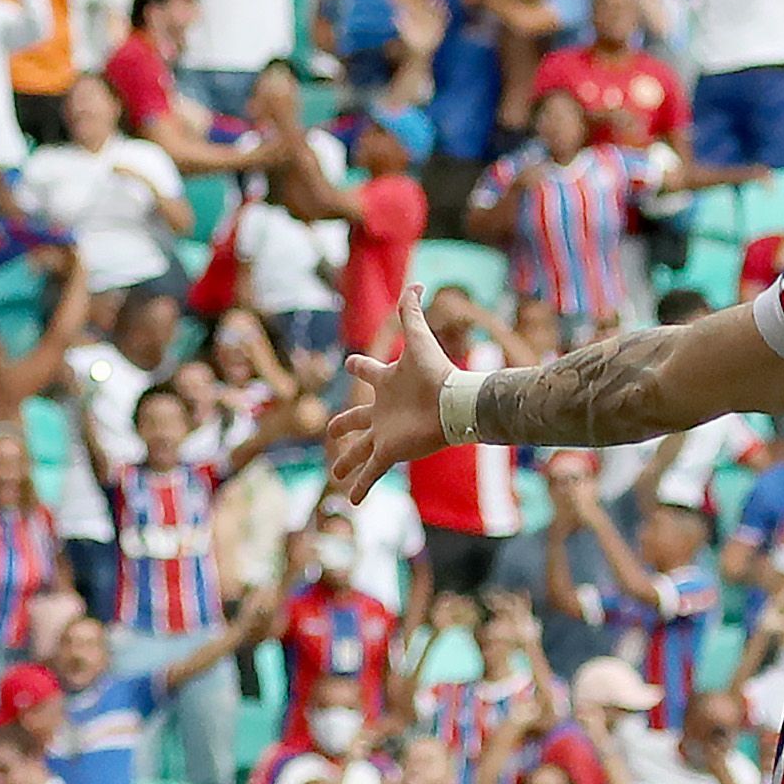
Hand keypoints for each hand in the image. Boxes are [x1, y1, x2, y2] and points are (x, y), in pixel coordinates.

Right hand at [322, 310, 482, 508]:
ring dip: (348, 463)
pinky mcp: (389, 452)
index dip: (359, 365)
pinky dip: (361, 487)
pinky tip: (351, 501)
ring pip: (360, 451)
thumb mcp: (419, 338)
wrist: (453, 404)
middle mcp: (383, 410)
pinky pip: (371, 472)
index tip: (350, 362)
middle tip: (330, 431)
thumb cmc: (436, 372)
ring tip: (336, 475)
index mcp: (387, 382)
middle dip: (343, 425)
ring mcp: (385, 433)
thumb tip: (417, 282)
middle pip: (357, 418)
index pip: (369, 371)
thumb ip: (412, 311)